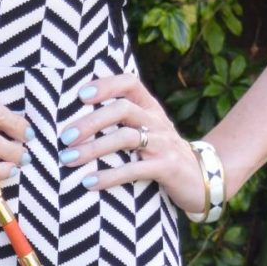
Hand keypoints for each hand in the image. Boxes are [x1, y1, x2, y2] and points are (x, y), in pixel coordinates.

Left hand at [59, 68, 226, 217]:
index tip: (80, 95)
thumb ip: (120, 122)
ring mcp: (164, 144)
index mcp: (150, 108)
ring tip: (69, 159)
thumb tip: (73, 118)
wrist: (200, 179)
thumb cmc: (161, 153)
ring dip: (94, 148)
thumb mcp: (146, 131)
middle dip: (91, 122)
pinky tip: (89, 182)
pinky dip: (110, 176)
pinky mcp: (167, 168)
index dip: (106, 85)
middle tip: (65, 137)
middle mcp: (157, 121)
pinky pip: (135, 169)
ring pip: (126, 138)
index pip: (129, 84)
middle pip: (123, 109)